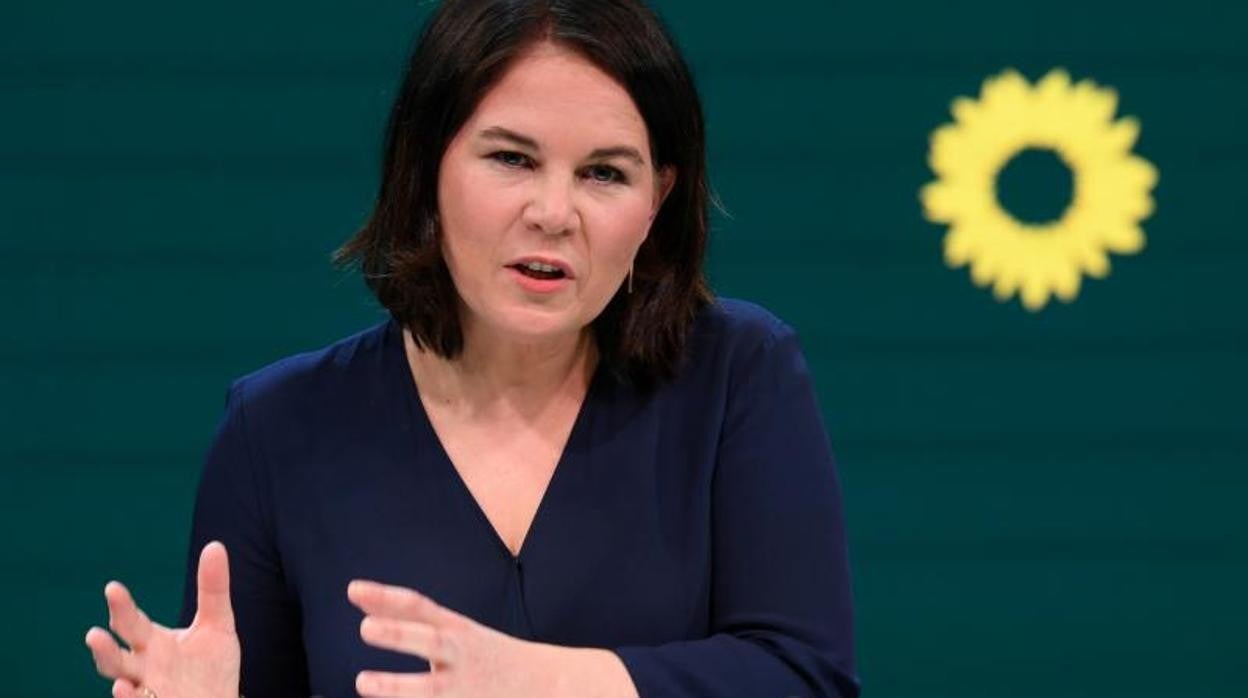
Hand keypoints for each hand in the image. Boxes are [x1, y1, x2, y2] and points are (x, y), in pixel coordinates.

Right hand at [84, 541, 240, 697]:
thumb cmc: (211, 665)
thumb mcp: (218, 624)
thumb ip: (213, 589)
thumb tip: (215, 545)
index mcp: (152, 643)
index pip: (131, 623)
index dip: (122, 607)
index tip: (113, 588)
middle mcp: (143, 667)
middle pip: (117, 655)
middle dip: (105, 646)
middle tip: (94, 633)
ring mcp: (147, 690)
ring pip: (120, 681)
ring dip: (109, 671)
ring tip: (99, 658)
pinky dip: (131, 697)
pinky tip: (122, 689)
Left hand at [348, 579, 552, 697]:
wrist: (548, 684)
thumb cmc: (486, 656)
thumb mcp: (454, 632)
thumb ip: (408, 621)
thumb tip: (362, 601)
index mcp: (457, 630)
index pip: (419, 607)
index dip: (386, 597)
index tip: (354, 590)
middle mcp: (460, 655)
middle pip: (430, 641)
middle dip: (399, 634)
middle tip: (364, 628)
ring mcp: (465, 687)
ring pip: (430, 688)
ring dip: (396, 686)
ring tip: (363, 681)